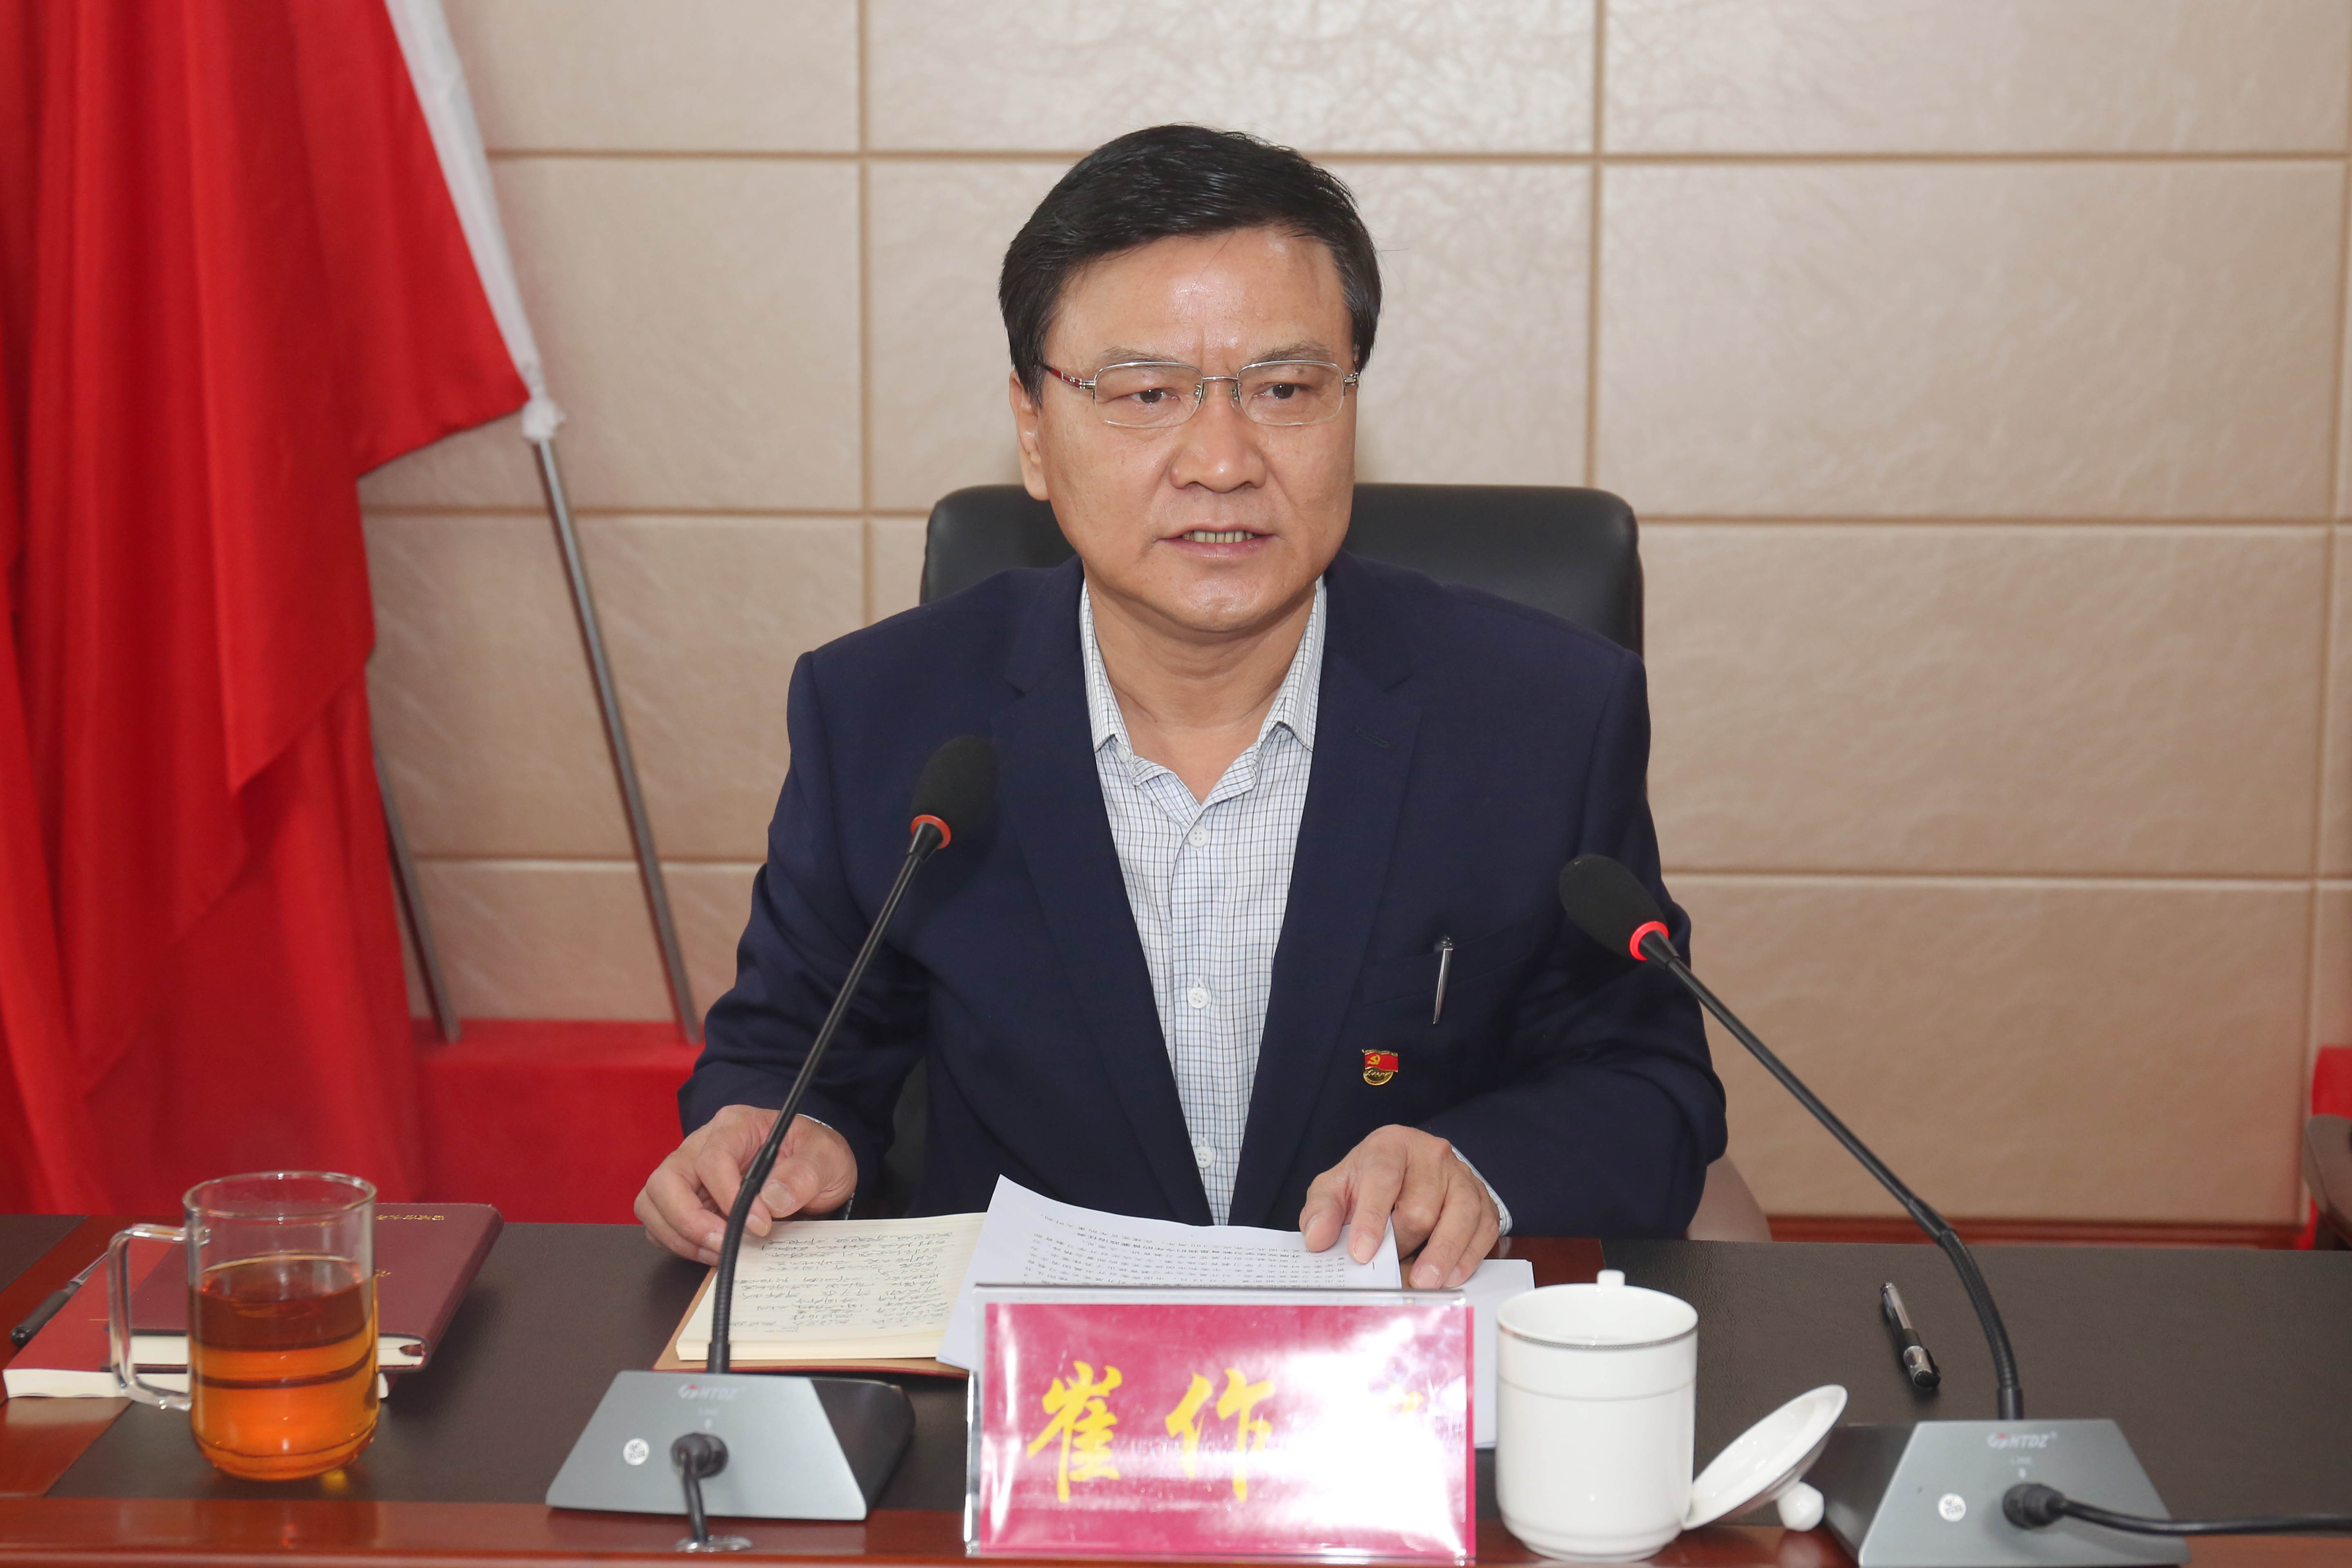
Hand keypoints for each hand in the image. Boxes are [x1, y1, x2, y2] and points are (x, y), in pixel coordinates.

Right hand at [636, 1107, 856, 1262]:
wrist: (814, 1171)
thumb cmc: (815, 1158)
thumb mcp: (827, 1159)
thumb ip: (805, 1175)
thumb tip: (772, 1199)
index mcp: (736, 1125)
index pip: (712, 1159)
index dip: (729, 1196)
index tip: (759, 1225)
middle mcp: (702, 1145)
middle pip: (666, 1180)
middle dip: (689, 1221)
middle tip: (724, 1245)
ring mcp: (688, 1172)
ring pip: (653, 1203)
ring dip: (680, 1236)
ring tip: (721, 1252)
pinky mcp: (685, 1199)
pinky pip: (659, 1223)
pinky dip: (678, 1243)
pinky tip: (711, 1250)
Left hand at [1299, 1125, 1499, 1289]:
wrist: (1407, 1169)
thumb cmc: (1368, 1181)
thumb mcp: (1336, 1187)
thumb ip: (1321, 1210)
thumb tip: (1318, 1239)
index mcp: (1390, 1145)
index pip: (1381, 1178)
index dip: (1370, 1218)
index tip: (1360, 1253)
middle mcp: (1431, 1154)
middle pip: (1421, 1206)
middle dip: (1403, 1243)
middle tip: (1387, 1271)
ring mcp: (1462, 1176)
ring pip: (1460, 1216)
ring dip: (1442, 1254)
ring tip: (1423, 1282)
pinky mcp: (1483, 1199)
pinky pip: (1483, 1228)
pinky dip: (1468, 1256)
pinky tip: (1451, 1276)